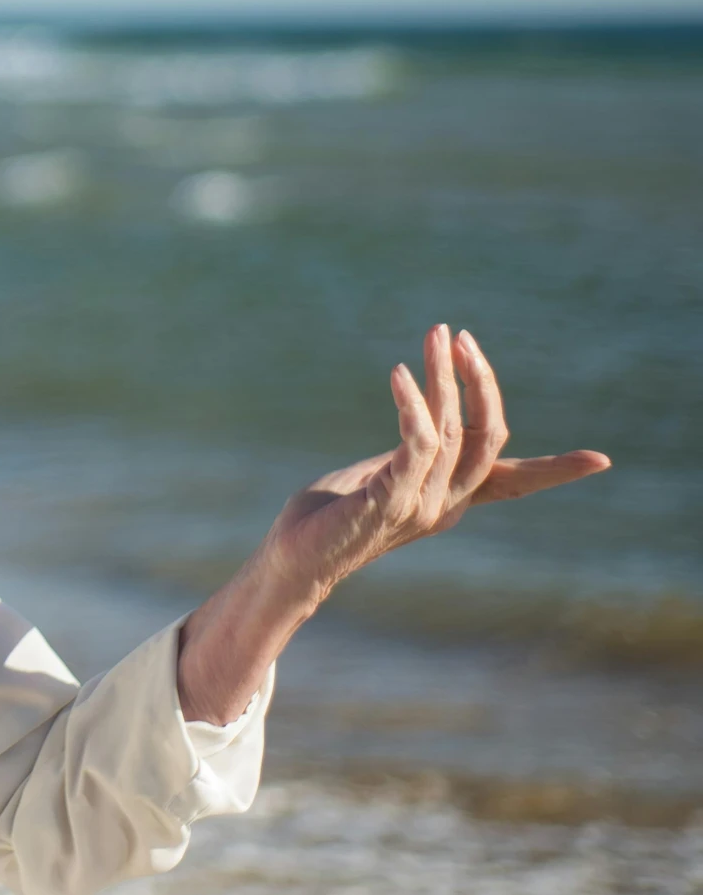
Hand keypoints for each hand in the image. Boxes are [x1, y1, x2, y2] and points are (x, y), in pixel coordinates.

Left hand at [178, 324, 609, 723]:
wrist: (292, 560)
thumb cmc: (331, 515)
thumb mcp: (383, 472)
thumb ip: (413, 448)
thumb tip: (432, 410)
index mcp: (449, 500)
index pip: (513, 481)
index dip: (555, 470)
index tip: (603, 461)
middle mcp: (443, 506)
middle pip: (487, 439)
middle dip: (482, 384)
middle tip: (461, 337)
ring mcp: (418, 506)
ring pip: (451, 431)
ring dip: (442, 376)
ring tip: (434, 334)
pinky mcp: (386, 501)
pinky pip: (415, 444)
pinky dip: (414, 405)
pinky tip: (400, 374)